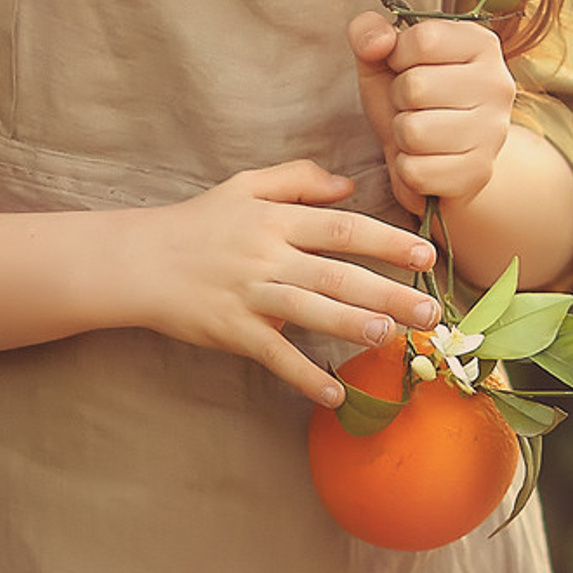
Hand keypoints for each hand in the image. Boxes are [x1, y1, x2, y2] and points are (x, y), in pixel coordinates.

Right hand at [114, 160, 439, 406]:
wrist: (142, 260)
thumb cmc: (200, 222)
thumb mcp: (246, 185)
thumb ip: (299, 178)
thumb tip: (349, 187)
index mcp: (276, 218)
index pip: (342, 228)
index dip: (385, 241)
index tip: (424, 254)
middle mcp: (268, 254)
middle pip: (337, 273)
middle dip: (387, 291)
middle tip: (430, 310)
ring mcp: (250, 294)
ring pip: (310, 310)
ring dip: (352, 325)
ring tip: (392, 337)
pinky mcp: (232, 329)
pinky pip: (274, 355)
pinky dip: (303, 375)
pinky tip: (334, 394)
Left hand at [350, 12, 516, 216]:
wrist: (435, 154)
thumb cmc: (409, 96)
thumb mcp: (382, 56)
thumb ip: (368, 31)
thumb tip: (379, 43)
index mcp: (480, 43)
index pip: (424, 39)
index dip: (398, 56)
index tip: (407, 67)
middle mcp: (498, 84)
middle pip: (416, 87)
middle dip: (399, 98)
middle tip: (414, 104)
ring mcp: (494, 132)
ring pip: (414, 132)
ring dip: (401, 134)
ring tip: (419, 129)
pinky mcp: (479, 174)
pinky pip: (416, 171)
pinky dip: (407, 168)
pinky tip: (425, 158)